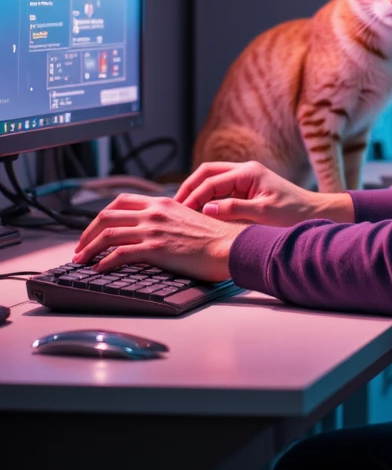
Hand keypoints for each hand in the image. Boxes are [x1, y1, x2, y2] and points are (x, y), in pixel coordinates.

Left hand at [73, 194, 246, 280]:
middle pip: (107, 215)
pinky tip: (100, 269)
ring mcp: (154, 229)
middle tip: (80, 247)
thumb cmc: (218, 238)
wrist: (232, 246)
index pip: (121, 201)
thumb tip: (157, 232)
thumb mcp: (190, 219)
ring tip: (81, 260)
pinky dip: (104, 261)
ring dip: (89, 248)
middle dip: (87, 231)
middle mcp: (155, 212)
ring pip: (107, 233)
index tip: (94, 229)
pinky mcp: (156, 248)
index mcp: (163, 203)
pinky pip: (120, 253)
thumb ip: (170, 220)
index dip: (101, 214)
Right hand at [175, 161, 352, 226]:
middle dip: (189, 189)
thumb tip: (207, 209)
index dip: (193, 196)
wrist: (314, 214)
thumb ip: (234, 209)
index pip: (210, 180)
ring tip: (184, 213)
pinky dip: (209, 200)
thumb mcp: (263, 213)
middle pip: (207, 173)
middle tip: (175, 208)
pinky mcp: (247, 189)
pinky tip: (201, 215)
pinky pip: (221, 191)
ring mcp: (246, 179)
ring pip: (212, 181)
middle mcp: (245, 170)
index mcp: (248, 172)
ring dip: (198, 194)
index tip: (180, 211)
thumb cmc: (293, 213)